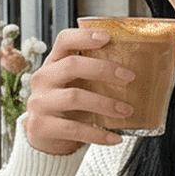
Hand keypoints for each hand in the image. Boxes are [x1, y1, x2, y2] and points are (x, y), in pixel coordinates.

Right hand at [21, 28, 135, 154]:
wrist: (44, 138)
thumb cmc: (66, 107)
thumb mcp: (75, 85)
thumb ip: (93, 76)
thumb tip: (134, 72)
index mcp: (53, 63)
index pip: (64, 40)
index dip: (84, 36)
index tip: (107, 38)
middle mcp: (43, 79)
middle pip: (71, 66)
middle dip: (103, 69)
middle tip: (129, 77)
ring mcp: (40, 103)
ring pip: (74, 97)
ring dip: (105, 104)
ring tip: (126, 111)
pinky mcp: (42, 126)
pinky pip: (74, 129)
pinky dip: (98, 134)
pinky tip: (115, 137)